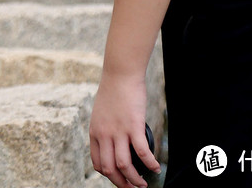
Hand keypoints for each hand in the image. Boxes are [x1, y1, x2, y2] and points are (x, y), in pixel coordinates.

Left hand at [89, 72, 159, 186]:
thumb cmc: (113, 91)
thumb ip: (105, 128)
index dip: (108, 176)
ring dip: (135, 179)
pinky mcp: (133, 126)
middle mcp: (104, 135)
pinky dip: (150, 163)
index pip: (98, 163)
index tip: (119, 179)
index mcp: (95, 133)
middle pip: (109, 169)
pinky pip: (142, 152)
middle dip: (121, 183)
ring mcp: (118, 131)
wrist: (120, 74)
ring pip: (124, 165)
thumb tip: (114, 140)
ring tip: (143, 184)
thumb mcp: (101, 113)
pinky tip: (156, 168)